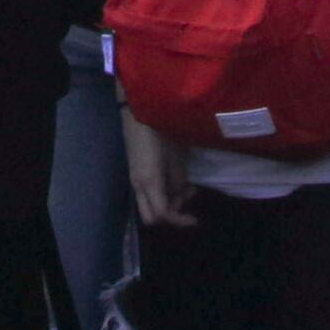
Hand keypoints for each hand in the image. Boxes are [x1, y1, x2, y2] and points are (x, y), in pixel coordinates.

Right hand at [125, 112, 193, 228]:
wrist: (137, 109)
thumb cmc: (160, 128)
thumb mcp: (176, 155)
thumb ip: (178, 178)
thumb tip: (183, 194)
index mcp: (149, 181)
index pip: (162, 214)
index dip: (179, 220)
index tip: (196, 218)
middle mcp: (138, 185)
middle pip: (150, 217)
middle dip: (170, 215)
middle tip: (186, 200)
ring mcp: (134, 179)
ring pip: (148, 206)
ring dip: (167, 203)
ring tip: (186, 186)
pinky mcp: (135, 172)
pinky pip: (148, 193)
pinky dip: (161, 193)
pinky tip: (173, 179)